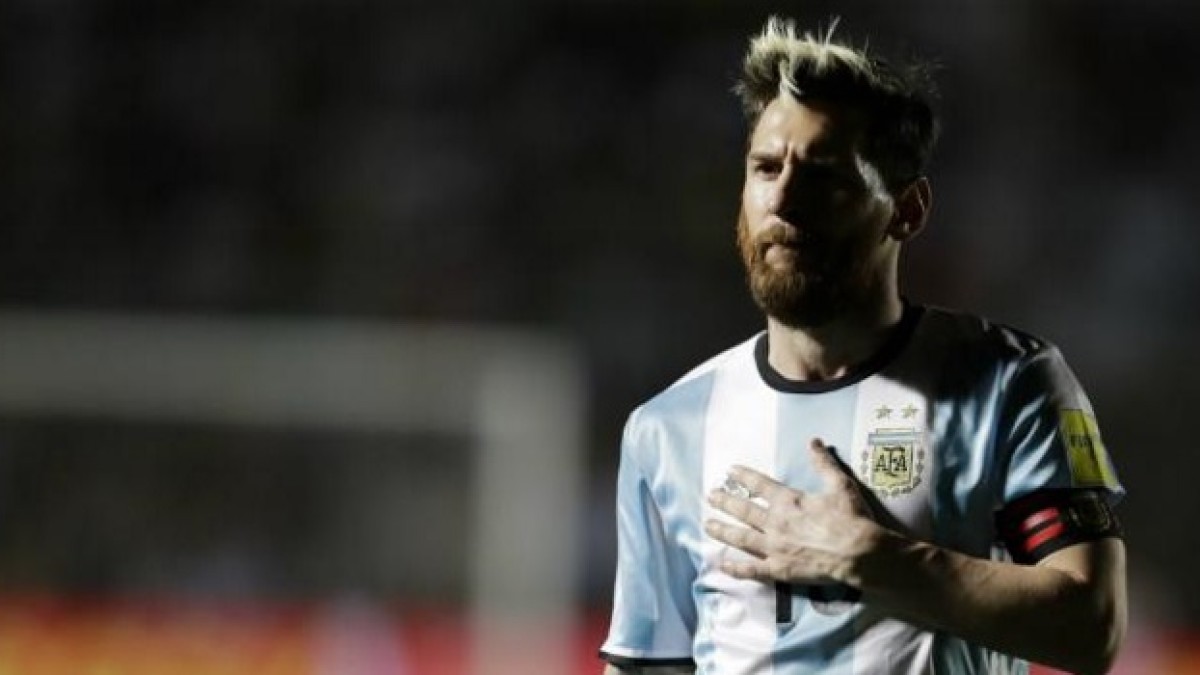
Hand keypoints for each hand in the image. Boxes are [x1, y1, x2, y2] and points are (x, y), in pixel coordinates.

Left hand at [704, 438, 881, 585]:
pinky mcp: (779, 570)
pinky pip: (752, 570)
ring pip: (741, 538)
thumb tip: (814, 441)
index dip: (743, 476)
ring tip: (707, 525)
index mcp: (788, 502)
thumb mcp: (839, 484)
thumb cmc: (851, 518)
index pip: (759, 485)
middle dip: (725, 501)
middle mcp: (776, 523)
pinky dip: (736, 569)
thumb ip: (823, 463)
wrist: (859, 553)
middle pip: (744, 510)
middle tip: (710, 495)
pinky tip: (722, 566)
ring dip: (723, 530)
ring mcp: (774, 548)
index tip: (730, 471)